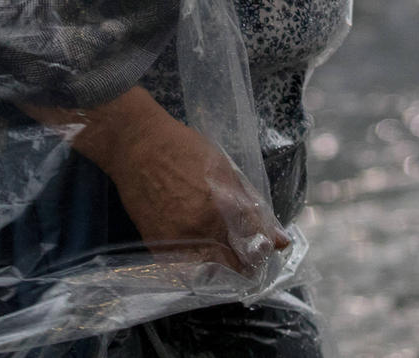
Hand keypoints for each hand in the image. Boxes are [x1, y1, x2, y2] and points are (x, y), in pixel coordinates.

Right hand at [99, 113, 290, 272]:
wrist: (137, 145)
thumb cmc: (185, 149)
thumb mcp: (226, 170)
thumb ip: (252, 207)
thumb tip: (280, 240)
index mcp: (223, 206)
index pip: (254, 246)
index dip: (262, 251)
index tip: (262, 251)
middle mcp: (201, 228)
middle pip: (233, 266)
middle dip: (245, 265)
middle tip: (246, 258)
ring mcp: (177, 240)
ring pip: (209, 273)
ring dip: (222, 270)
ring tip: (226, 259)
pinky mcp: (157, 245)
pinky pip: (184, 270)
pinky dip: (197, 269)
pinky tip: (202, 256)